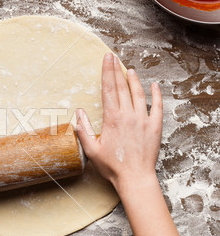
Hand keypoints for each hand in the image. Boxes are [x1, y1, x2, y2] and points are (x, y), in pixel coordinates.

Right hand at [75, 52, 161, 189]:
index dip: (106, 72)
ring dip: (134, 80)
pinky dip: (156, 94)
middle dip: (116, 70)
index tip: (106, 59)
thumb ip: (84, 130)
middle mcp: (128, 115)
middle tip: (113, 57)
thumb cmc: (112, 165)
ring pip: (139, 94)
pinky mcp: (155, 127)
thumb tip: (79, 112)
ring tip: (129, 69)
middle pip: (122, 87)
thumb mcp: (91, 149)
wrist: (135, 177)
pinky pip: (157, 106)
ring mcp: (143, 120)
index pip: (108, 89)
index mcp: (112, 118)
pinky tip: (155, 85)